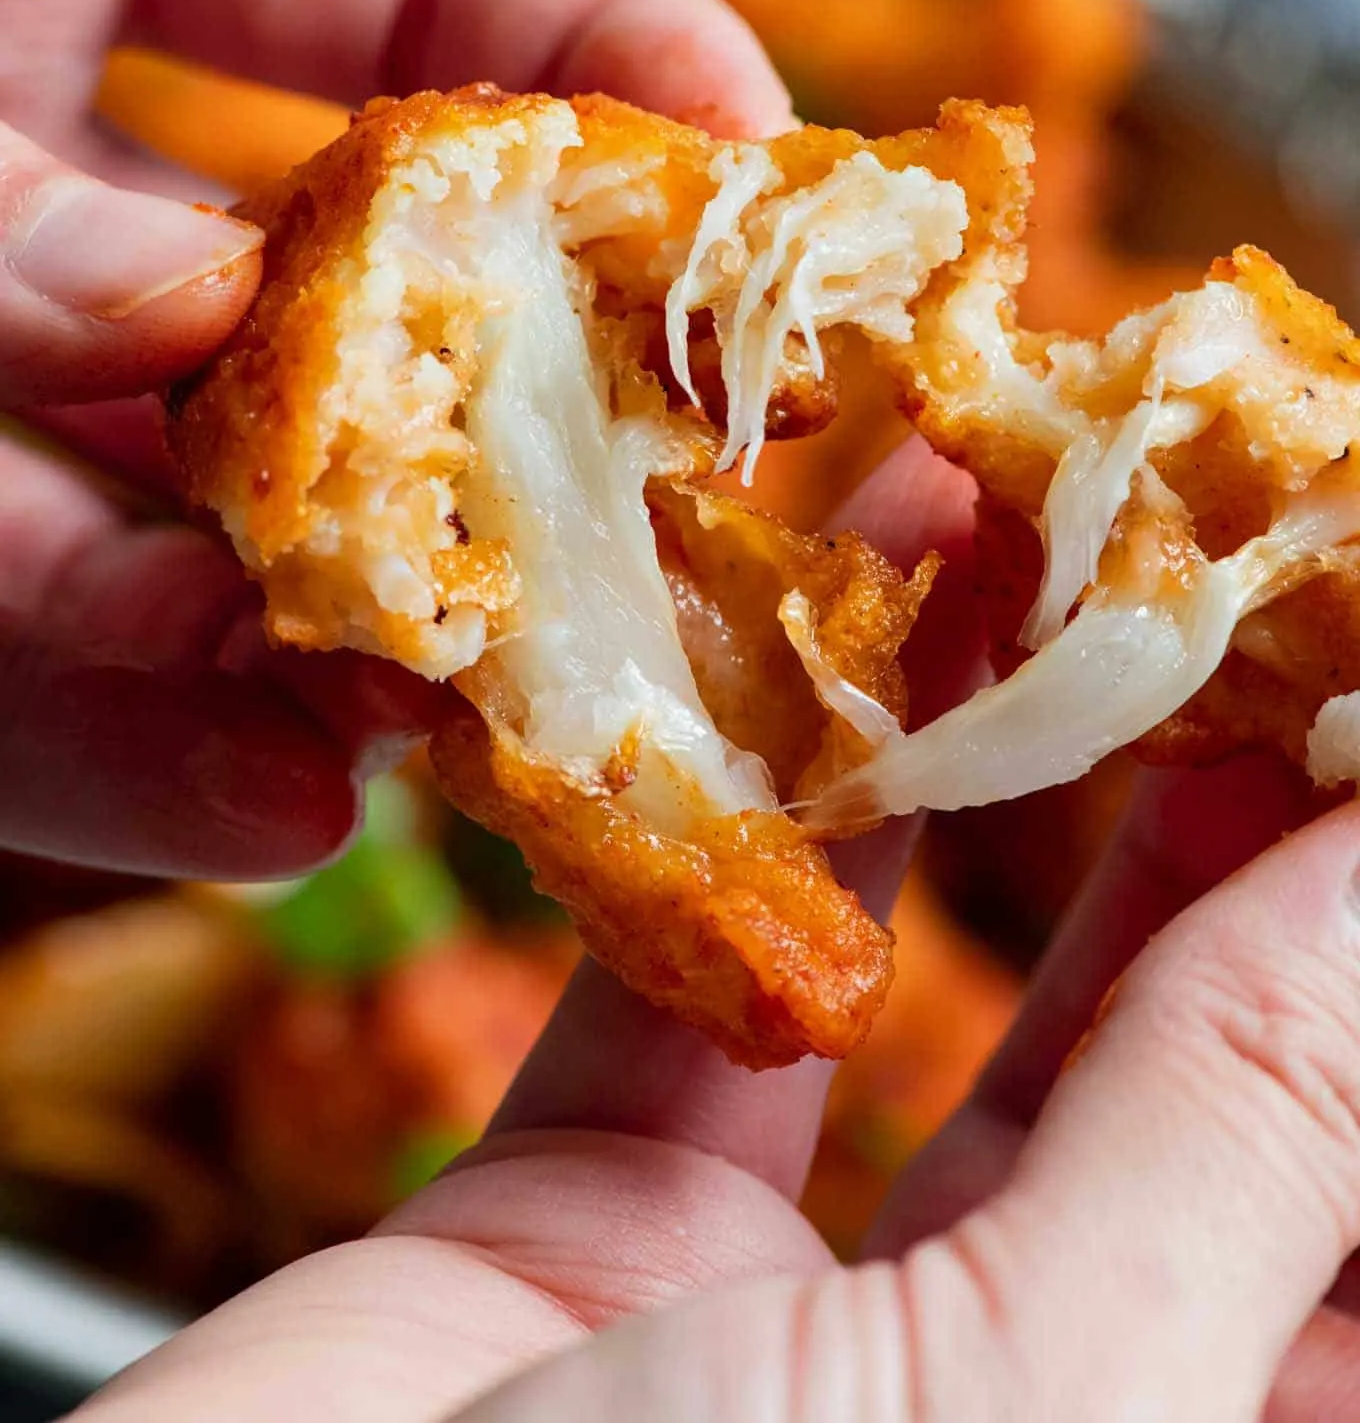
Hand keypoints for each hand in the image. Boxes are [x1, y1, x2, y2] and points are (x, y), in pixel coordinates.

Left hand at [0, 0, 790, 880]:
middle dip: (522, 415)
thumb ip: (32, 190)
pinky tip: (261, 797)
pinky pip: (11, 664)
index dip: (622, 57)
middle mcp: (46, 151)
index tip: (774, 209)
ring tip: (476, 723)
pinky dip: (124, 739)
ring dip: (352, 636)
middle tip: (674, 533)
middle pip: (361, 286)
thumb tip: (224, 352)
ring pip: (206, 523)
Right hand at [71, 442, 1359, 1421]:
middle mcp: (1037, 1418)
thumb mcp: (1034, 1421)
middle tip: (1243, 590)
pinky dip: (747, 823)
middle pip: (1200, 1083)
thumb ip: (1234, 1138)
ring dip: (1003, 790)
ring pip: (957, 1015)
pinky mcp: (597, 1246)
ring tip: (1062, 559)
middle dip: (1230, 829)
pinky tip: (796, 650)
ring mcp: (811, 1341)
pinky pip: (702, 997)